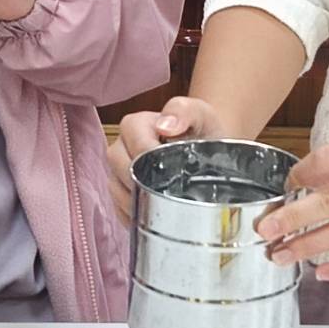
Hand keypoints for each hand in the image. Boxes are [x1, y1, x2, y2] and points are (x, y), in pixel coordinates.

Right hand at [108, 97, 230, 221]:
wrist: (211, 153)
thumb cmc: (203, 131)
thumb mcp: (201, 114)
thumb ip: (183, 111)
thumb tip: (164, 125)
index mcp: (135, 125)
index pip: (132, 143)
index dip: (149, 158)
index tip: (170, 171)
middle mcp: (122, 148)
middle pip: (119, 168)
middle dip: (143, 182)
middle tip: (170, 192)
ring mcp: (119, 174)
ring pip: (117, 192)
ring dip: (140, 202)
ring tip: (167, 206)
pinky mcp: (123, 196)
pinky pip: (121, 210)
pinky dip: (138, 216)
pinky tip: (158, 216)